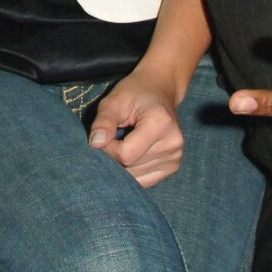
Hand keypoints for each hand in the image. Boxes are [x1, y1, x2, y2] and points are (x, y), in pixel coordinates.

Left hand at [90, 68, 185, 187]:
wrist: (160, 90)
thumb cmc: (134, 93)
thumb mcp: (114, 100)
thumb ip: (103, 122)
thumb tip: (95, 144)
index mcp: (161, 123)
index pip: (126, 154)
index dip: (109, 148)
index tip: (108, 133)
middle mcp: (173, 144)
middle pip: (131, 167)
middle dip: (115, 156)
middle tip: (116, 136)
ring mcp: (175, 157)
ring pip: (136, 177)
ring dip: (124, 165)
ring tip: (128, 141)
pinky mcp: (173, 167)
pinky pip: (145, 181)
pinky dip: (133, 171)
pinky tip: (135, 153)